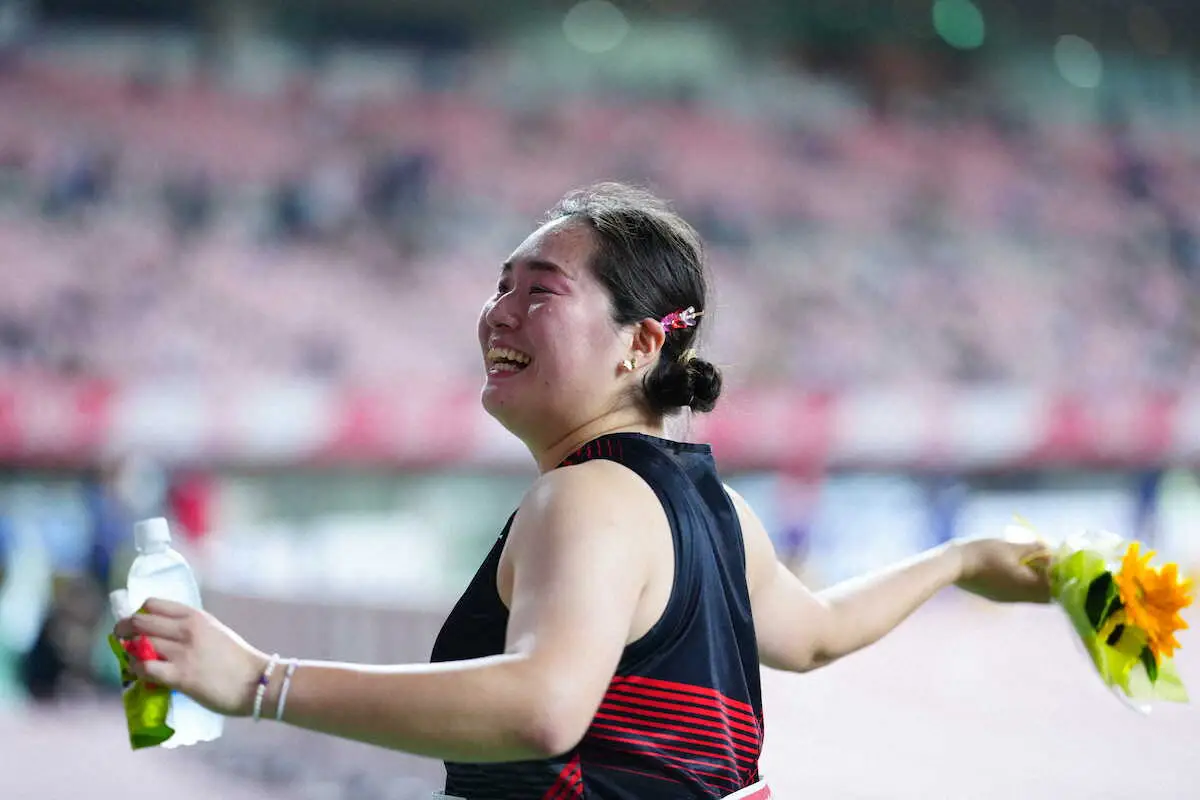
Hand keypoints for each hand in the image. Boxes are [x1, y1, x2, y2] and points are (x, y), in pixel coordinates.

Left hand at [113, 598, 268, 716]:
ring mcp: (182, 653)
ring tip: (131, 659)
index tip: (136, 623)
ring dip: (128, 652)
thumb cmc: (237, 659)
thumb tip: (163, 634)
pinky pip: (144, 668)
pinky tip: (138, 672)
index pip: (152, 604)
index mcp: (196, 616)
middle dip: (123, 630)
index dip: (138, 613)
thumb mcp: (215, 632)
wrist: (255, 682)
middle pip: (139, 622)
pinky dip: (135, 669)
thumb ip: (191, 629)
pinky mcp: (180, 677)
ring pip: (138, 644)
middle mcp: (187, 630)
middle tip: (121, 639)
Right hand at [953, 538, 1050, 603]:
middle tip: (1047, 562)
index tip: (1058, 562)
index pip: (1056, 589)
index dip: (1061, 577)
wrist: (954, 565)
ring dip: (1038, 583)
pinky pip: (1020, 594)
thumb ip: (1034, 549)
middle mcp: (1020, 597)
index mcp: (1027, 586)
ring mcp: (1008, 599)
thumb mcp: (1011, 546)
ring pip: (1033, 596)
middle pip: (1047, 596)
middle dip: (1052, 581)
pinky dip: (1025, 584)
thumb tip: (1051, 550)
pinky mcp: (998, 597)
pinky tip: (1015, 569)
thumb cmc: (983, 553)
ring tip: (1032, 563)